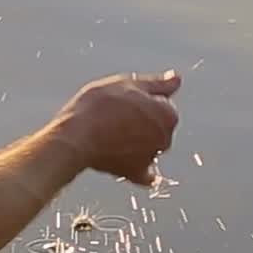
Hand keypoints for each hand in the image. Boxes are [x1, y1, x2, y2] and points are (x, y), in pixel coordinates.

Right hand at [56, 71, 180, 185]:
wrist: (76, 136)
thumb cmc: (99, 105)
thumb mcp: (129, 84)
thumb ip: (158, 83)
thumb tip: (177, 79)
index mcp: (169, 115)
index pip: (162, 103)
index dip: (142, 99)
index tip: (124, 99)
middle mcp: (166, 139)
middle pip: (157, 126)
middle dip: (142, 121)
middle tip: (115, 114)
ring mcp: (151, 158)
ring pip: (148, 145)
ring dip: (136, 140)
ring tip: (108, 132)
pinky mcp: (135, 173)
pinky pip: (143, 173)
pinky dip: (137, 167)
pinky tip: (123, 159)